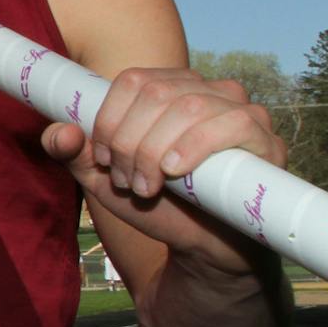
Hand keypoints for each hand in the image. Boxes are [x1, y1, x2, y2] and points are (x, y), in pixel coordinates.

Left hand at [43, 67, 286, 261]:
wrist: (201, 246)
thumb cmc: (156, 203)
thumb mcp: (102, 179)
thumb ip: (73, 153)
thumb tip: (60, 131)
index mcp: (169, 88)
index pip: (133, 80)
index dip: (109, 120)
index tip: (102, 160)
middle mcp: (207, 90)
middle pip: (156, 95)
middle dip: (129, 143)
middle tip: (126, 181)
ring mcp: (241, 110)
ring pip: (189, 106)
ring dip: (155, 151)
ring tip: (147, 187)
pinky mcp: (266, 139)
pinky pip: (233, 123)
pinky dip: (195, 146)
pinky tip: (175, 171)